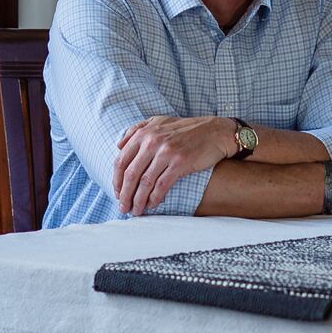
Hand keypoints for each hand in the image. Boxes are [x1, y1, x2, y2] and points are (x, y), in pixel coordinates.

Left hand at [113, 115, 236, 215]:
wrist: (214, 132)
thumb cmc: (186, 129)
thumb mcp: (159, 121)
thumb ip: (137, 130)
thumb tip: (118, 145)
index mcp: (145, 133)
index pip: (121, 160)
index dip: (116, 180)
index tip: (117, 193)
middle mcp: (153, 141)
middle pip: (130, 173)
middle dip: (124, 194)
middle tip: (123, 207)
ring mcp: (166, 152)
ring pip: (145, 182)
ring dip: (138, 200)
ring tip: (136, 211)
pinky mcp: (180, 163)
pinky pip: (162, 185)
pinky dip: (154, 198)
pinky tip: (152, 205)